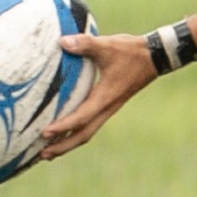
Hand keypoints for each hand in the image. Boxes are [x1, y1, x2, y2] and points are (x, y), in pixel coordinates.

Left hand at [38, 33, 156, 159]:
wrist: (155, 57)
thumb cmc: (130, 52)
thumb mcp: (107, 45)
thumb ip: (85, 44)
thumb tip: (62, 42)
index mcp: (105, 98)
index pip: (81, 117)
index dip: (63, 126)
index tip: (44, 132)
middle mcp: (106, 108)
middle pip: (83, 135)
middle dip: (62, 146)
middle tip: (41, 154)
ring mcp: (108, 109)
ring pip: (86, 133)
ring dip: (67, 144)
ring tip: (47, 152)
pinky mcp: (108, 105)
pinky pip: (90, 125)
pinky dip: (74, 132)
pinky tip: (63, 132)